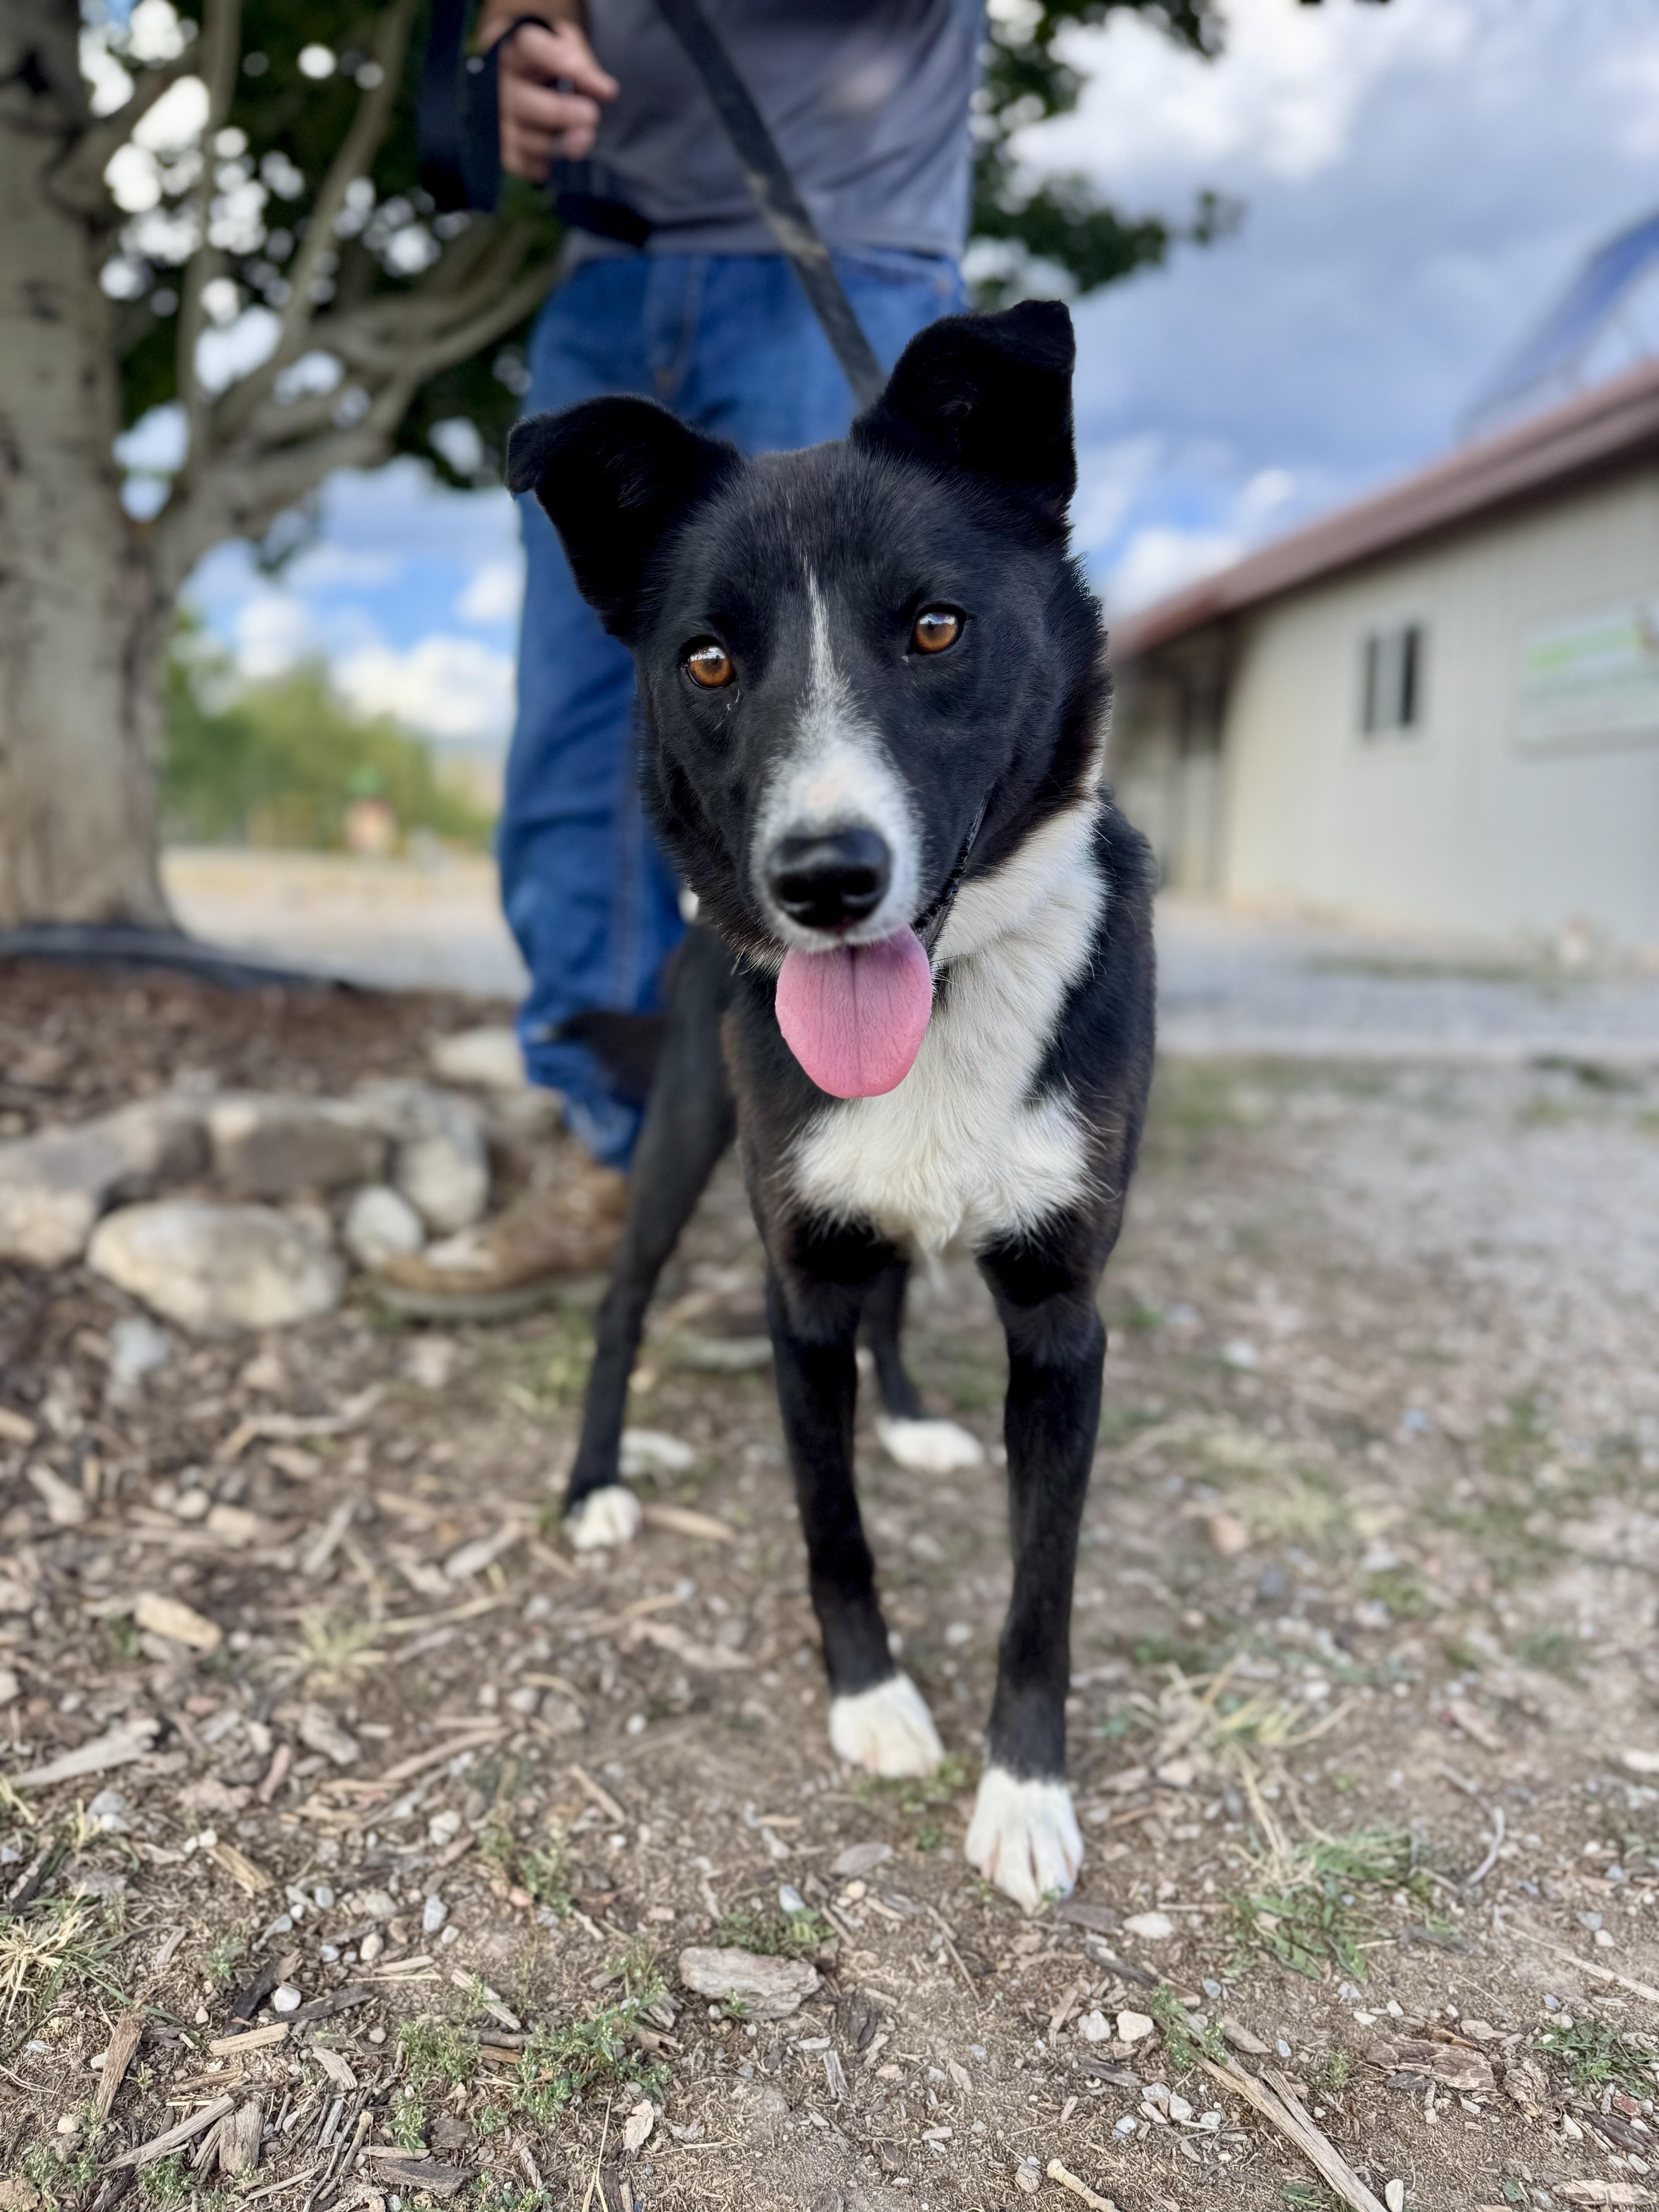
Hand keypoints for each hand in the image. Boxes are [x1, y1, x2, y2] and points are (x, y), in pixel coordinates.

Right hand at [490, 17, 617, 179]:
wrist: (523, 83)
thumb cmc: (549, 63)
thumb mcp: (567, 50)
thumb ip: (583, 66)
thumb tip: (606, 90)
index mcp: (515, 50)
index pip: (528, 47)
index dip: (554, 58)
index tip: (578, 69)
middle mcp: (499, 84)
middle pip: (521, 101)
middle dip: (558, 112)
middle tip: (591, 115)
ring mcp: (497, 119)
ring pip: (522, 137)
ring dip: (557, 144)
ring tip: (585, 138)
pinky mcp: (503, 149)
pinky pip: (521, 164)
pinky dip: (542, 166)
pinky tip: (556, 158)